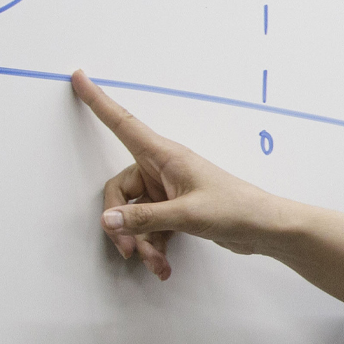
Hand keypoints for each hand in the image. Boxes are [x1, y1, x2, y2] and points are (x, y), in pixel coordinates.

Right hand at [77, 70, 286, 279]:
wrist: (264, 228)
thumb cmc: (235, 209)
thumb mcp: (186, 214)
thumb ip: (144, 218)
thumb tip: (108, 220)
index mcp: (166, 156)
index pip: (123, 124)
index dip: (99, 102)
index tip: (79, 78)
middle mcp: (163, 169)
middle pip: (119, 191)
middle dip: (120, 223)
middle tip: (128, 250)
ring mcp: (168, 191)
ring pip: (134, 214)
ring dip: (139, 240)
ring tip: (154, 261)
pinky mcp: (175, 210)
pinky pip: (149, 226)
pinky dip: (152, 246)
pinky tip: (162, 265)